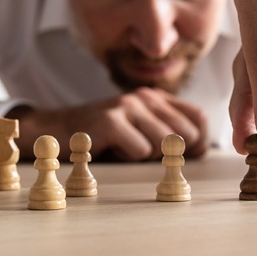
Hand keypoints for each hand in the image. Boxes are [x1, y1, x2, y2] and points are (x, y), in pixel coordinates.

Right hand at [9, 87, 207, 160]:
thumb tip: (201, 152)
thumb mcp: (139, 130)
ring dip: (147, 157)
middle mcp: (145, 96)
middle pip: (187, 133)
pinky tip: (111, 148)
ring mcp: (127, 106)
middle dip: (174, 154)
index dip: (198, 142)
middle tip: (146, 154)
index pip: (198, 117)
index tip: (183, 156)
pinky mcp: (111, 120)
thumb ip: (169, 135)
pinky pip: (141, 151)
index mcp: (155, 97)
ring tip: (124, 148)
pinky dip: (128, 158)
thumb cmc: (102, 137)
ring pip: (166, 144)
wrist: (55, 130)